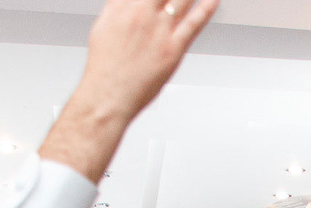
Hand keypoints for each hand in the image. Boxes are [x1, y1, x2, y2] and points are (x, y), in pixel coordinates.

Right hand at [38, 0, 220, 182]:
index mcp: (124, 5)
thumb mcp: (105, 24)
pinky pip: (194, 23)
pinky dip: (206, 8)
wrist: (108, 94)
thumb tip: (126, 0)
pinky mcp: (173, 49)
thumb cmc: (105, 65)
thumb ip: (119, 5)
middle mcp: (142, 13)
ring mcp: (160, 30)